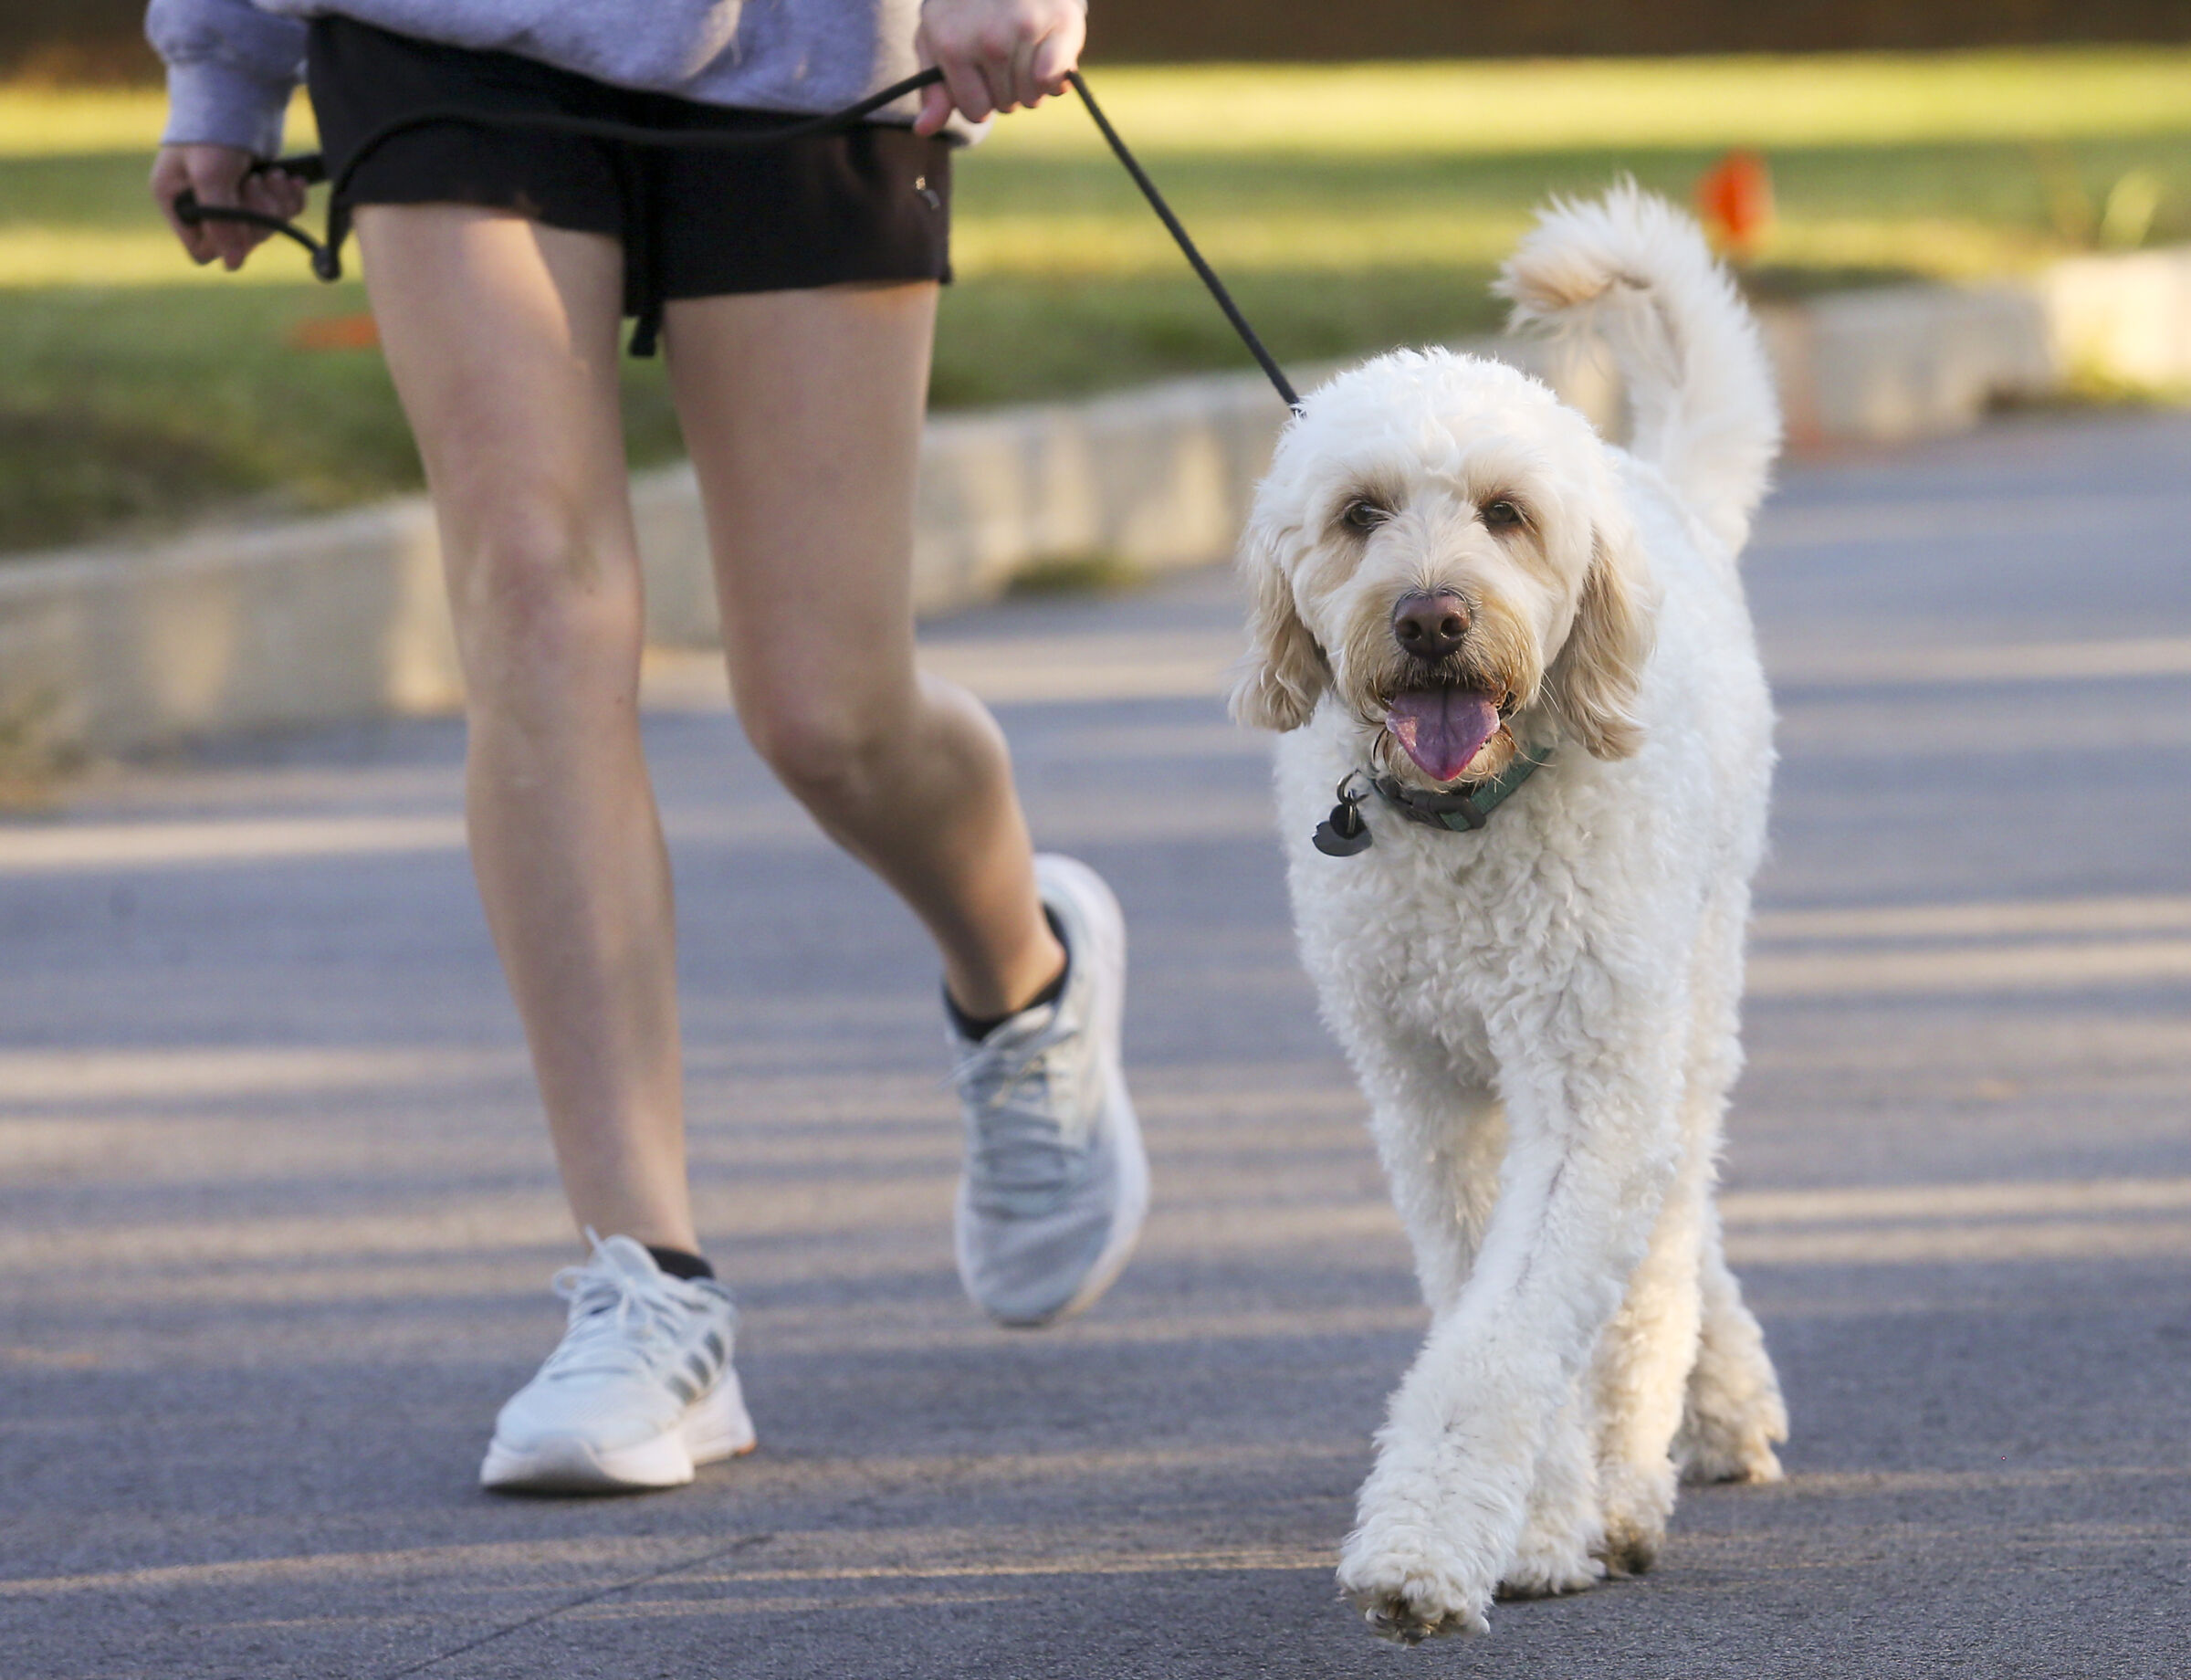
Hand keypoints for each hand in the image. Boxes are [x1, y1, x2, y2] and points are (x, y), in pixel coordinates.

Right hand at [150, 144, 308, 270]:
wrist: (238, 92)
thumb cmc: (212, 132)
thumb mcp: (210, 175)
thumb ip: (221, 221)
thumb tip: (234, 266)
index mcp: (177, 203)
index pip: (203, 250)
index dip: (226, 243)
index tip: (238, 220)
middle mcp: (203, 206)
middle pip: (241, 242)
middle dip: (256, 216)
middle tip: (256, 183)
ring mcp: (233, 200)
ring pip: (265, 229)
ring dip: (275, 204)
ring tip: (272, 174)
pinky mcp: (260, 191)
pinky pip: (282, 213)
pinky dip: (289, 198)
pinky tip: (290, 179)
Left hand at [912, 0, 1085, 135]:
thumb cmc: (963, 7)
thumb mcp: (936, 41)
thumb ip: (932, 89)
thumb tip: (923, 130)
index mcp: (953, 46)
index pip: (976, 112)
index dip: (980, 99)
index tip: (980, 75)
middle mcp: (990, 39)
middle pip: (1006, 105)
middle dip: (1005, 89)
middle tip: (1004, 54)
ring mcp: (1026, 28)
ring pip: (1032, 96)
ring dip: (1030, 83)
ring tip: (1023, 50)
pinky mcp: (1061, 22)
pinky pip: (1057, 80)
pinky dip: (1055, 76)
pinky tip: (1047, 54)